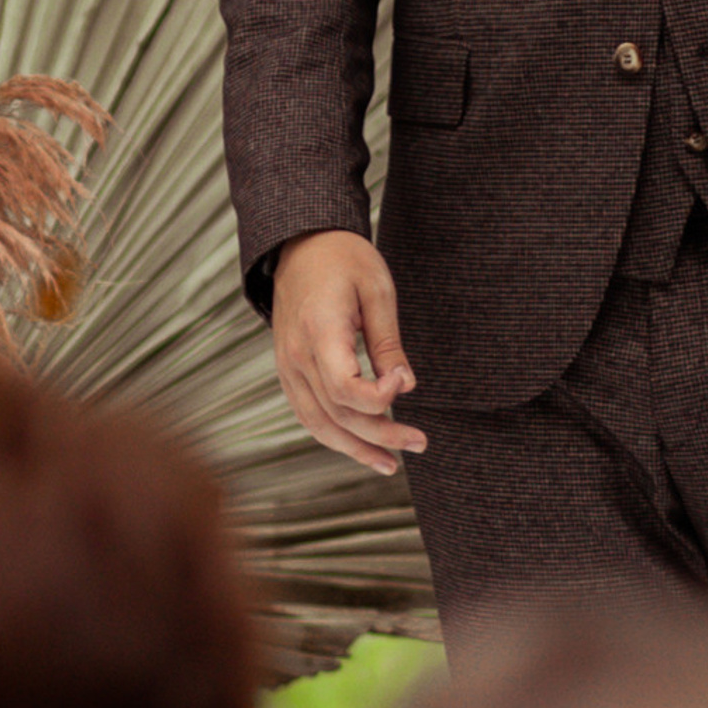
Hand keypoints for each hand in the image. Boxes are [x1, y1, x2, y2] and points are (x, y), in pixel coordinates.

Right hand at [269, 230, 424, 477]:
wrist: (302, 244)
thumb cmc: (344, 259)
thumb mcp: (377, 290)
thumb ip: (388, 342)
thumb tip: (406, 385)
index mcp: (319, 330)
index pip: (346, 388)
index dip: (379, 398)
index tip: (405, 383)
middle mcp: (296, 355)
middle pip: (338, 413)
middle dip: (381, 434)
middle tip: (420, 442)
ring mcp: (287, 365)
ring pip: (319, 424)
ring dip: (356, 448)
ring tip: (391, 463)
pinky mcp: (288, 370)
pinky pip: (308, 414)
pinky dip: (333, 436)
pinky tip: (359, 446)